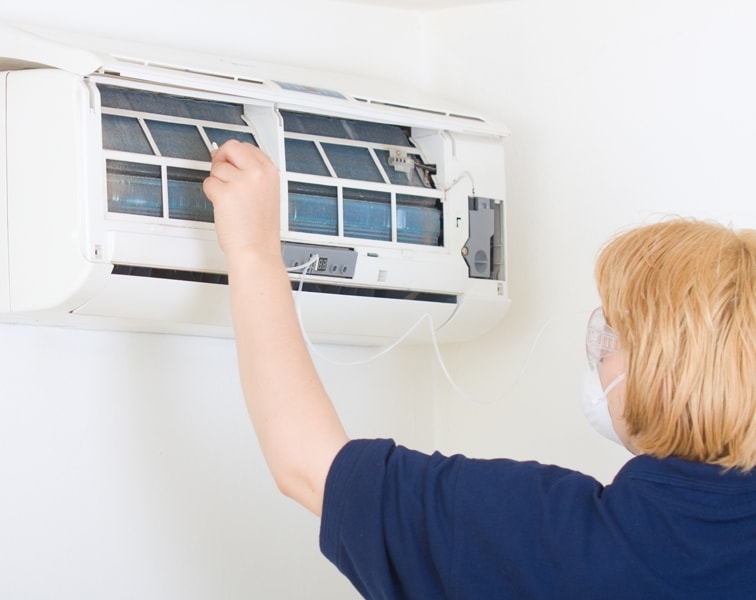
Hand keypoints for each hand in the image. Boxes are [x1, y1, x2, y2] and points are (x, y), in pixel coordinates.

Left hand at [203, 140, 280, 257]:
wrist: (256, 249)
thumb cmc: (260, 229)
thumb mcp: (266, 194)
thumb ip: (251, 174)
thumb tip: (228, 158)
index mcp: (271, 172)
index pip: (248, 147)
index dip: (235, 155)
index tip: (232, 163)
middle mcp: (258, 174)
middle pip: (231, 148)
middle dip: (222, 159)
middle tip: (223, 176)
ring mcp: (241, 182)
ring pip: (217, 167)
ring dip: (218, 182)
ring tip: (230, 202)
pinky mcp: (225, 193)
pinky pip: (208, 183)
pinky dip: (211, 194)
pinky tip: (223, 207)